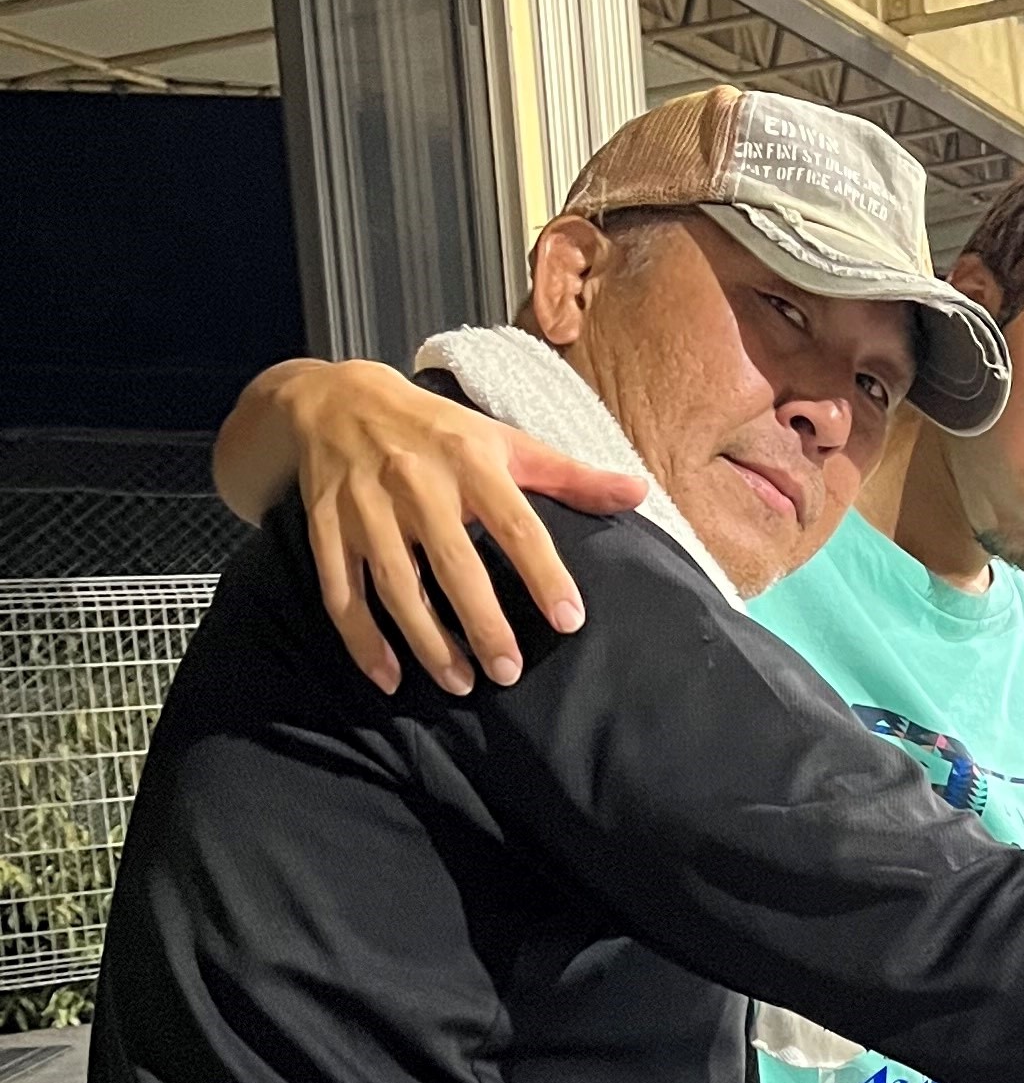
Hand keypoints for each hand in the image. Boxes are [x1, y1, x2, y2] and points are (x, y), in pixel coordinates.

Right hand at [234, 357, 645, 693]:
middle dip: (481, 622)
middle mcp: (417, 484)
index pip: (516, 523)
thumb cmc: (437, 430)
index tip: (569, 620)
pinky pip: (340, 592)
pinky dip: (361, 640)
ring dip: (426, 641)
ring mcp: (367, 508)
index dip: (544, 573)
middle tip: (508, 672)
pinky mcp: (326, 528)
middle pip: (453, 563)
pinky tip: (388, 678)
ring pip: (395, 585)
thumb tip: (638, 492)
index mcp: (470, 460)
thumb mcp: (503, 440)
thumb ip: (570, 475)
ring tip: (460, 683)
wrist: (335, 399)